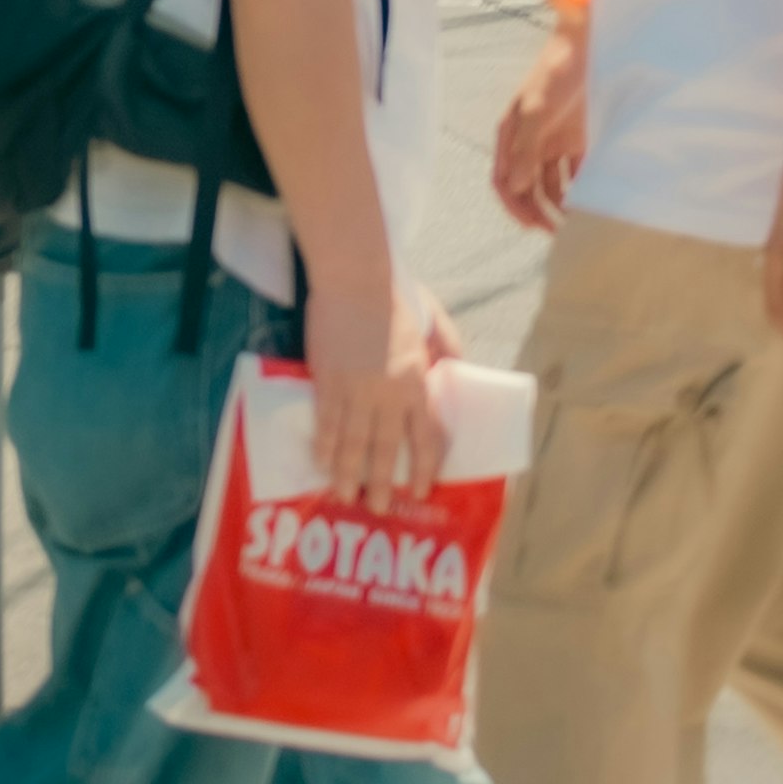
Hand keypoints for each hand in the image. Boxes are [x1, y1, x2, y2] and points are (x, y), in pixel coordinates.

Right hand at [300, 275, 447, 505]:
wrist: (354, 276)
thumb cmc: (396, 295)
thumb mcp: (435, 320)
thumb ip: (449, 349)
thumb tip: (461, 373)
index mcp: (417, 382)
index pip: (425, 438)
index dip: (423, 469)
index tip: (420, 490)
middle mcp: (387, 394)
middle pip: (385, 451)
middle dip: (381, 484)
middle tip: (377, 508)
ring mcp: (354, 391)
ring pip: (351, 445)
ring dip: (347, 474)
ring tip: (344, 495)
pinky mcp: (327, 381)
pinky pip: (325, 424)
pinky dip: (323, 447)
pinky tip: (321, 463)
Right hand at [492, 18, 590, 234]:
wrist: (586, 44)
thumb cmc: (556, 71)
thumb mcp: (537, 107)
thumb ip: (526, 147)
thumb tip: (516, 186)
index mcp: (512, 135)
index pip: (504, 181)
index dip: (515, 206)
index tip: (533, 226)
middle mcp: (529, 143)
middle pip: (527, 189)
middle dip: (538, 212)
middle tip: (557, 233)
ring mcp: (552, 142)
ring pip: (551, 185)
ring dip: (559, 206)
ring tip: (574, 224)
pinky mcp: (576, 139)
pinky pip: (575, 173)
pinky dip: (580, 189)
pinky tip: (591, 202)